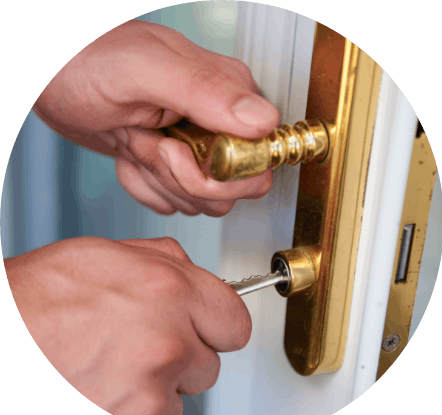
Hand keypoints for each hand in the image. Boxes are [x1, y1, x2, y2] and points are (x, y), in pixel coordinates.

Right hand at [4, 237, 250, 414]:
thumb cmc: (34, 302)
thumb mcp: (102, 255)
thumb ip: (162, 260)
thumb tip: (191, 272)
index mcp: (167, 290)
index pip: (235, 317)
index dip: (220, 322)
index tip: (210, 325)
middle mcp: (168, 341)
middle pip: (211, 360)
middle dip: (186, 352)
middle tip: (146, 342)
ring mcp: (152, 390)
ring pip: (183, 393)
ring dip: (159, 383)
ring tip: (113, 364)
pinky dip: (137, 410)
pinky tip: (102, 387)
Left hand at [34, 20, 279, 215]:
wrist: (54, 77)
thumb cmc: (86, 61)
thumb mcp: (143, 69)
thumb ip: (205, 90)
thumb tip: (262, 121)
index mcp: (228, 96)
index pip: (256, 161)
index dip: (216, 171)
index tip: (175, 149)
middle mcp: (219, 123)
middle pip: (229, 189)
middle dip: (181, 179)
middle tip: (152, 145)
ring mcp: (198, 147)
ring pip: (199, 200)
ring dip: (158, 180)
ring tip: (137, 142)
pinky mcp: (177, 165)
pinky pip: (172, 201)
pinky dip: (144, 185)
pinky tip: (131, 153)